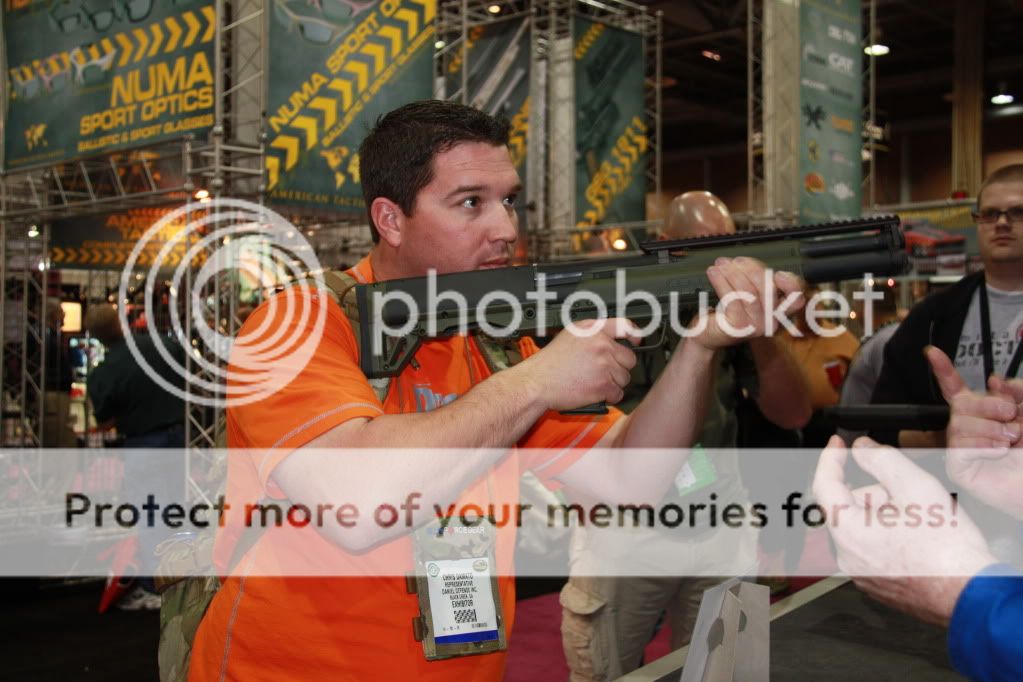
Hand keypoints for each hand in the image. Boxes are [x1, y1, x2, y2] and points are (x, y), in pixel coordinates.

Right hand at [520, 318, 640, 410]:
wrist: (536, 383)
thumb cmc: (549, 363)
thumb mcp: (570, 336)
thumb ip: (593, 335)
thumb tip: (612, 341)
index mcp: (592, 329)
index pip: (624, 326)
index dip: (634, 334)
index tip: (636, 341)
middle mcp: (600, 344)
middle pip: (629, 358)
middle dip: (619, 367)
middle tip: (603, 371)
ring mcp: (604, 364)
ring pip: (624, 377)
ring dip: (613, 383)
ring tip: (594, 382)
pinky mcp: (603, 384)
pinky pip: (618, 393)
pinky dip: (609, 396)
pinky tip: (594, 392)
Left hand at [692, 257, 804, 349]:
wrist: (707, 333)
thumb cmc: (728, 312)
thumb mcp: (748, 293)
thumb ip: (757, 279)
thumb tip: (750, 263)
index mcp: (778, 312)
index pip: (796, 298)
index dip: (791, 284)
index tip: (778, 273)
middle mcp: (771, 322)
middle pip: (769, 287)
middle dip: (751, 269)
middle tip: (735, 262)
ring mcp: (755, 327)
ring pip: (749, 291)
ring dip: (732, 273)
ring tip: (721, 265)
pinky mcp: (738, 327)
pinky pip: (732, 298)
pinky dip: (721, 281)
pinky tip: (714, 274)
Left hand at [812, 435, 995, 625]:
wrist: (971, 594)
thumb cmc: (948, 549)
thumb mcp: (915, 486)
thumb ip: (882, 459)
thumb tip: (862, 448)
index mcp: (846, 532)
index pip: (824, 485)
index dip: (831, 459)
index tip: (838, 444)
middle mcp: (846, 556)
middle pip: (848, 506)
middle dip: (875, 493)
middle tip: (908, 494)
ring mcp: (860, 573)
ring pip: (861, 527)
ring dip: (884, 515)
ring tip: (919, 522)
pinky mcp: (875, 584)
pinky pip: (871, 548)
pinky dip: (888, 536)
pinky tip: (917, 539)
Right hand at [927, 346, 1022, 518]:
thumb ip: (1017, 391)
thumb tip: (995, 381)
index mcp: (984, 413)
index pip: (956, 388)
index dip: (942, 369)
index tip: (932, 353)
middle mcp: (969, 428)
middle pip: (962, 402)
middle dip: (990, 405)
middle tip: (1012, 417)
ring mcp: (961, 447)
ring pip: (960, 423)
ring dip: (991, 429)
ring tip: (1009, 441)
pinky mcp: (958, 467)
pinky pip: (960, 446)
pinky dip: (984, 446)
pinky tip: (998, 452)